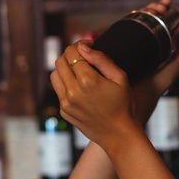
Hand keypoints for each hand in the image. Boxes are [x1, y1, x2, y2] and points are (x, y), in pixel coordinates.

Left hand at [50, 0, 178, 145]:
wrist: (118, 133)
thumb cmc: (123, 104)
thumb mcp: (120, 77)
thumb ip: (101, 59)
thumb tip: (83, 47)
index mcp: (88, 80)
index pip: (72, 52)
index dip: (80, 44)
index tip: (89, 45)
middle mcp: (73, 91)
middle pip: (60, 61)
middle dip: (71, 55)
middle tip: (84, 57)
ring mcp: (66, 103)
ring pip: (55, 75)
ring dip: (65, 69)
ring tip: (79, 71)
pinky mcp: (64, 111)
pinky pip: (58, 91)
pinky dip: (66, 84)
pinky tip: (80, 88)